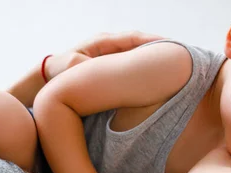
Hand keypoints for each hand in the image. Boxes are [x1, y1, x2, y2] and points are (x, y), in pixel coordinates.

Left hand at [45, 31, 163, 80]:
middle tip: (180, 54)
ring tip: (172, 63)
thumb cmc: (61, 71)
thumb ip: (91, 67)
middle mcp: (109, 44)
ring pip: (137, 53)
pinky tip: (153, 76)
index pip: (134, 38)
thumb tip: (107, 72)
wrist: (50, 75)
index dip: (153, 41)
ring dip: (153, 57)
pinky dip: (143, 67)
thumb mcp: (74, 67)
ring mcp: (111, 53)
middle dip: (159, 48)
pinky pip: (131, 63)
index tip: (171, 47)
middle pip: (140, 44)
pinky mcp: (111, 63)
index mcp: (103, 41)